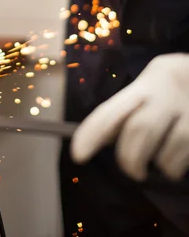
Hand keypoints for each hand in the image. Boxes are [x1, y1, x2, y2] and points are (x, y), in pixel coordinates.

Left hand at [71, 54, 188, 181]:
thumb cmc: (168, 90)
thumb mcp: (146, 90)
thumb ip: (125, 113)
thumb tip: (98, 140)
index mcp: (144, 86)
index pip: (112, 109)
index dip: (93, 132)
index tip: (78, 154)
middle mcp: (166, 96)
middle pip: (139, 131)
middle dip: (130, 157)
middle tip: (133, 170)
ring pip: (165, 154)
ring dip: (158, 166)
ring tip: (162, 159)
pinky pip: (182, 162)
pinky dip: (174, 168)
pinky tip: (177, 157)